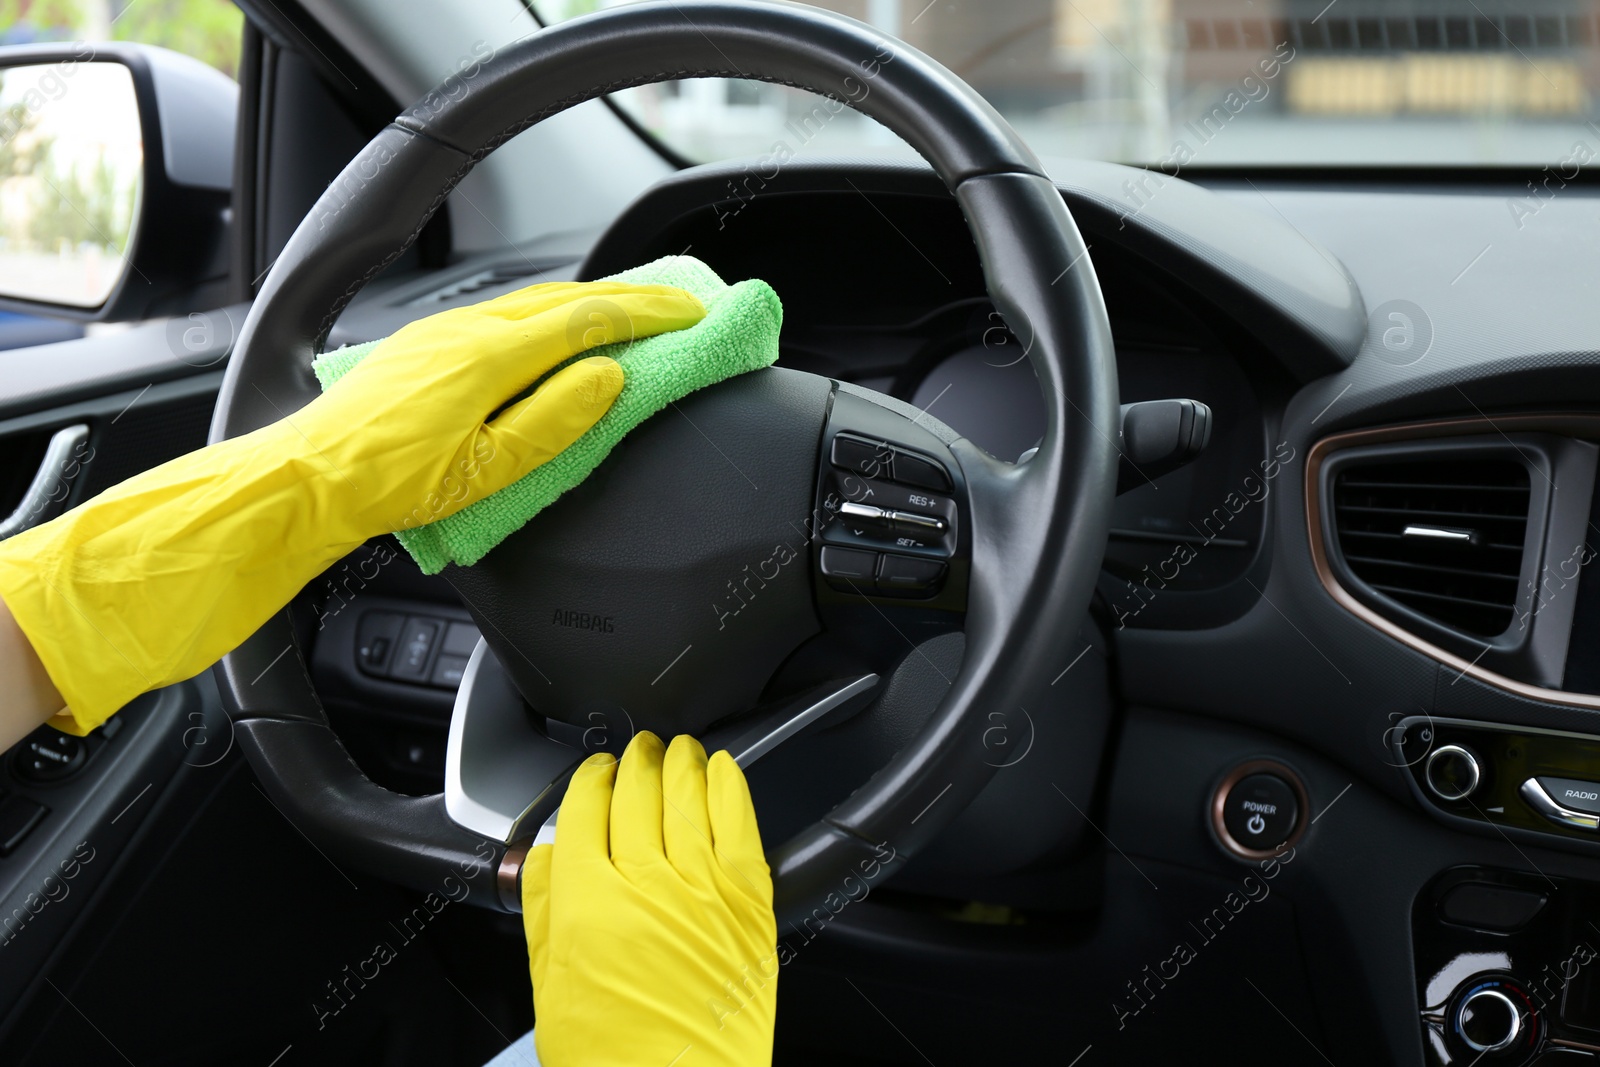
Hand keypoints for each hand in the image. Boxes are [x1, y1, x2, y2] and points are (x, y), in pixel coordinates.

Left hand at [0, 282, 705, 736]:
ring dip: (590, 305)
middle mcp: (466, 329)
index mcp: (490, 356)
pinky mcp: (425, 346)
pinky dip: (550, 317)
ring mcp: (441, 332)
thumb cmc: (391, 484)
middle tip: (678, 307)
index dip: (648, 310)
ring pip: (533, 302)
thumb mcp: (491, 469)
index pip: (589, 318)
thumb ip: (557, 419)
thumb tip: (608, 377)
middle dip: (629, 298)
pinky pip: (505, 315)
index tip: (692, 308)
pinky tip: (558, 338)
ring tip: (631, 319)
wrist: (306, 478)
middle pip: (565, 297)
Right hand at [523, 733, 777, 1066]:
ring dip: (681, 765)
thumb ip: (542, 910)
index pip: (584, 813)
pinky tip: (723, 769)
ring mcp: (701, 889)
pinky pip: (739, 824)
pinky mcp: (748, 902)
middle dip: (634, 763)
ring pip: (687, 799)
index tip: (594, 770)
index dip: (588, 780)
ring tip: (678, 750)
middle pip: (636, 797)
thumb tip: (544, 856)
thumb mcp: (548, 984)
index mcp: (587, 904)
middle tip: (637, 749)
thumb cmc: (612, 1056)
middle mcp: (645, 885)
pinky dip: (730, 788)